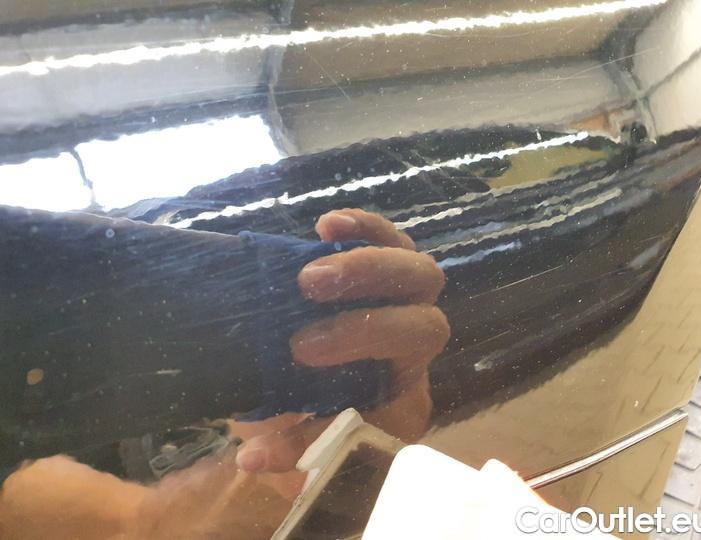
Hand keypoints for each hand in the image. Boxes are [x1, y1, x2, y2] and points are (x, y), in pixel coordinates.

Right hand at [233, 209, 448, 472]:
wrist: (330, 374)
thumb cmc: (320, 408)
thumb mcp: (304, 439)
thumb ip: (289, 449)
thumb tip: (252, 459)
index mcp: (402, 396)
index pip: (403, 389)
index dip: (352, 398)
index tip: (298, 357)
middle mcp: (415, 349)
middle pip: (427, 328)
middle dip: (367, 323)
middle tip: (302, 331)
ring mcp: (409, 302)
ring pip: (420, 276)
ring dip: (367, 267)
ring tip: (310, 270)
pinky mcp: (391, 265)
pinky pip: (395, 240)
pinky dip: (368, 228)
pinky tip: (327, 225)